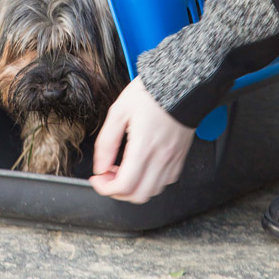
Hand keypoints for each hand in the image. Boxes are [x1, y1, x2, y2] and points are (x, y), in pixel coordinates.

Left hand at [89, 78, 194, 203]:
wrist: (181, 83)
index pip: (124, 185)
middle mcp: (161, 157)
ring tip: (124, 169)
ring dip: (134, 188)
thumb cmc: (151, 93)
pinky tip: (141, 166)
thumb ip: (106, 142)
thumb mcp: (119, 111)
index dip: (105, 188)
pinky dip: (150, 181)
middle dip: (118, 191)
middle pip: (138, 195)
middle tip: (108, 175)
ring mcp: (173, 159)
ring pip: (152, 192)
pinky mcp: (180, 157)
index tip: (97, 178)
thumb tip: (100, 167)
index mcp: (144, 147)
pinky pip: (166, 181)